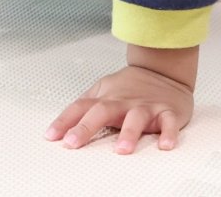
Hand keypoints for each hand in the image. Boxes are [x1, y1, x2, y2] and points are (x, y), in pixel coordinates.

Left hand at [46, 63, 195, 154]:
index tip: (51, 136)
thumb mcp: (104, 90)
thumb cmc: (130, 86)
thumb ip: (85, 106)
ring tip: (122, 149)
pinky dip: (168, 133)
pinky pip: (169, 123)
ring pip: (136, 118)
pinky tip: (164, 145)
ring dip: (129, 133)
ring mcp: (146, 106)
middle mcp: (123, 102)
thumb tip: (61, 126)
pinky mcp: (168, 112)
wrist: (163, 70)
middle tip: (73, 142)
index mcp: (106, 97)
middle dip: (86, 127)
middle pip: (102, 111)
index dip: (64, 120)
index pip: (80, 107)